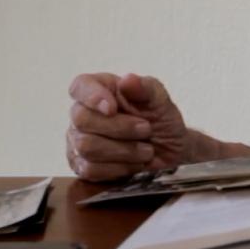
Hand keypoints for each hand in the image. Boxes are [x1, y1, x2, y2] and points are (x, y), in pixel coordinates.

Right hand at [65, 73, 188, 181]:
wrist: (171, 154)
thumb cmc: (162, 121)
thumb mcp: (160, 101)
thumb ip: (146, 88)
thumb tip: (128, 79)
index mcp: (100, 89)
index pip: (80, 86)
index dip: (92, 96)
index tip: (112, 108)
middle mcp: (83, 113)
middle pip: (82, 119)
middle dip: (120, 128)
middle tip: (146, 129)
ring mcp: (78, 140)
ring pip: (86, 146)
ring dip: (124, 150)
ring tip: (146, 150)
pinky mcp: (81, 166)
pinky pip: (90, 169)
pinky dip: (118, 168)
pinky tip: (134, 164)